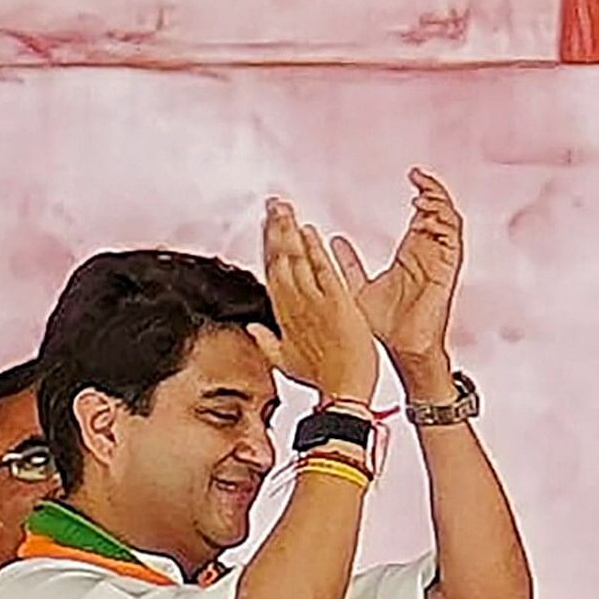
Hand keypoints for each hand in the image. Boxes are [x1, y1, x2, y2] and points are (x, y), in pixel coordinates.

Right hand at [254, 197, 384, 403]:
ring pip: (295, 259)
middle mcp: (295, 306)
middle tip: (273, 206)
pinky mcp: (336, 303)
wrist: (344, 392)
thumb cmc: (322, 379)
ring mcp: (314, 303)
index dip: (268, 248)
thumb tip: (254, 330)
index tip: (266, 227)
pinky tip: (308, 231)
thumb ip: (267, 342)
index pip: (272, 273)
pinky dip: (314, 249)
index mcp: (284, 316)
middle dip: (274, 230)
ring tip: (285, 209)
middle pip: (278, 259)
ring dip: (289, 231)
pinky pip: (322, 269)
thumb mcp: (287, 362)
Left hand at [358, 169, 465, 393]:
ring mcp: (439, 262)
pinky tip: (429, 212)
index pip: (422, 217)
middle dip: (432, 190)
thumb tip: (333, 242)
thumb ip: (348, 264)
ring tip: (425, 189)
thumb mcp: (357, 288)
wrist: (401, 350)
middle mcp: (427, 255)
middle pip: (438, 213)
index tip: (412, 176)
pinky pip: (452, 240)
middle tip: (419, 175)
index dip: (421, 195)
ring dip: (440, 203)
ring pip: (449, 222)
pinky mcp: (446, 270)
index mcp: (411, 256)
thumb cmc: (385, 327)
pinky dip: (445, 222)